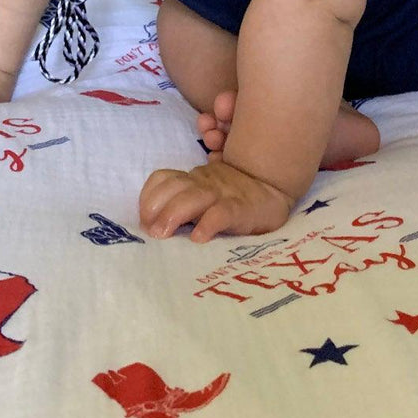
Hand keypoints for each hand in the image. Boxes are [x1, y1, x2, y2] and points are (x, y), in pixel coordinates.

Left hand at [138, 155, 295, 242]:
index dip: (149, 197)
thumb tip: (154, 228)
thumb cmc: (234, 198)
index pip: (163, 178)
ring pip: (194, 196)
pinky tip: (198, 238)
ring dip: (173, 214)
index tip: (144, 220)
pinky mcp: (242, 209)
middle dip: (156, 208)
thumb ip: (184, 205)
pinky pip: (222, 213)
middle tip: (151, 232)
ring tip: (164, 235)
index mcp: (193, 180)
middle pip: (174, 187)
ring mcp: (224, 195)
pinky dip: (208, 224)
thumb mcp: (206, 196)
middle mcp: (205, 184)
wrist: (273, 189)